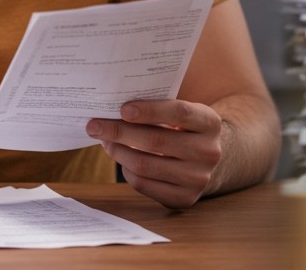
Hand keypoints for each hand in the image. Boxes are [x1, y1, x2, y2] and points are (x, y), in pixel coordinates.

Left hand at [87, 99, 224, 208]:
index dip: (150, 111)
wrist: (206, 160)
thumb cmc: (184, 129)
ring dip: (118, 152)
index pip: (179, 113)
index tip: (122, 109)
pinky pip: (144, 184)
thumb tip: (115, 107)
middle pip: (156, 141)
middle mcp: (209, 151)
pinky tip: (123, 160)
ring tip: (105, 141)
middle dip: (120, 131)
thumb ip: (159, 108)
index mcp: (210, 123)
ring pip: (145, 165)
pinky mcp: (184, 198)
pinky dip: (127, 171)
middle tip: (95, 125)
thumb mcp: (183, 114)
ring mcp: (198, 178)